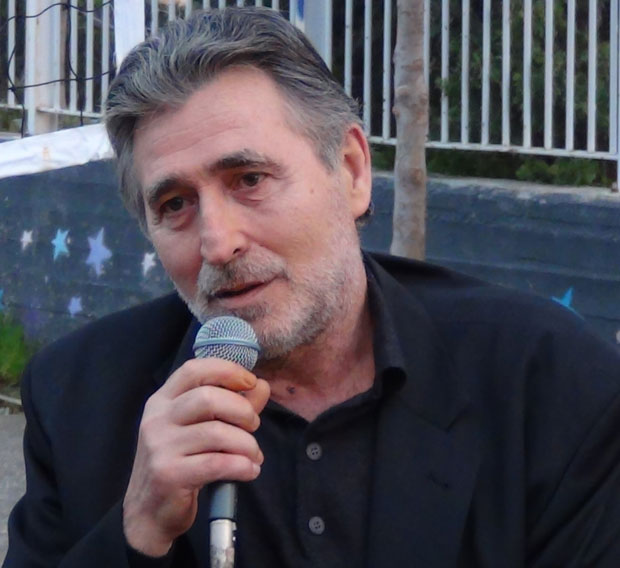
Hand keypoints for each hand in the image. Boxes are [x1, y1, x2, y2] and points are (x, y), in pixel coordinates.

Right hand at [122, 358, 269, 556]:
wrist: (149, 512)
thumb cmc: (181, 463)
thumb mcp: (201, 429)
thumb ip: (233, 405)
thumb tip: (261, 385)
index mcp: (163, 400)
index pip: (194, 370)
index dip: (226, 371)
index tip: (250, 382)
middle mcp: (157, 419)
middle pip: (208, 397)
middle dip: (242, 410)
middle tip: (253, 426)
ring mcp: (159, 446)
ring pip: (216, 432)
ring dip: (246, 443)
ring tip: (254, 455)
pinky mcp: (168, 474)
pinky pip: (216, 464)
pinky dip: (241, 466)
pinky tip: (249, 470)